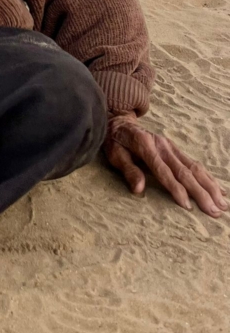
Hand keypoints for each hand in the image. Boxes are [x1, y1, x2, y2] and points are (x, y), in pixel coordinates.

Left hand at [105, 113, 226, 216]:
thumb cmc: (115, 142)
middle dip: (200, 193)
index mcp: (146, 146)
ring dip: (210, 186)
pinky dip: (207, 177)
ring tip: (222, 204)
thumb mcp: (114, 155)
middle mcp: (162, 145)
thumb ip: (128, 170)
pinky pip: (193, 163)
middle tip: (214, 211)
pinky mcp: (174, 148)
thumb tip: (139, 189)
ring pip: (194, 167)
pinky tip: (218, 188)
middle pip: (184, 171)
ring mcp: (170, 146)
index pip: (163, 171)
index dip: (176, 189)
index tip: (187, 206)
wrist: (119, 121)